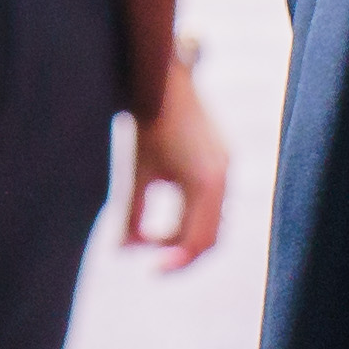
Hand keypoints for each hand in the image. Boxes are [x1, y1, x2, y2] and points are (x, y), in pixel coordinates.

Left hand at [123, 72, 229, 271]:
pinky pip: (212, 202)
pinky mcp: (222, 159)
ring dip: (184, 234)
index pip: (197, 241)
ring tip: (147, 234)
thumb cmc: (146, 124)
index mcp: (206, 183)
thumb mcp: (135, 173)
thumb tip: (121, 251)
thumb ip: (130, 215)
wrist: (162, 79)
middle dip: (179, 251)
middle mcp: (224, 177)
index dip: (174, 262)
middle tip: (148, 259)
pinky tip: (161, 212)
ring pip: (213, 221)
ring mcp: (227, 167)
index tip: (150, 269)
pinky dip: (190, 215)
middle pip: (211, 236)